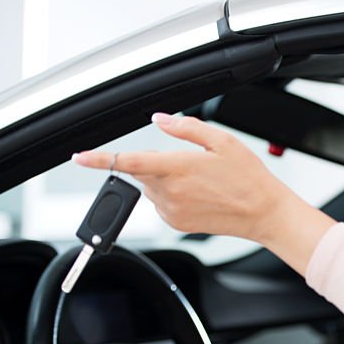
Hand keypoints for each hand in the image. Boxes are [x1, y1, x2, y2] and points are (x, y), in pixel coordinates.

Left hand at [73, 113, 335, 275]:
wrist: (264, 213)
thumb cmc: (248, 178)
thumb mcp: (222, 141)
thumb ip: (186, 128)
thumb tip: (160, 120)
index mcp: (178, 168)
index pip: (129, 162)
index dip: (100, 159)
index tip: (80, 157)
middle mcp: (170, 192)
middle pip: (143, 172)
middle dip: (157, 163)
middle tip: (191, 163)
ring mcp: (172, 211)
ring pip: (152, 188)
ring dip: (166, 180)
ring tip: (201, 182)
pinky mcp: (177, 223)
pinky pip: (163, 204)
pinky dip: (173, 196)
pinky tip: (200, 195)